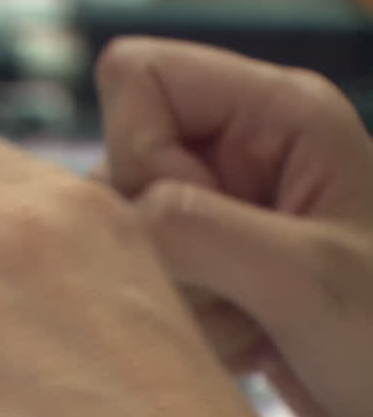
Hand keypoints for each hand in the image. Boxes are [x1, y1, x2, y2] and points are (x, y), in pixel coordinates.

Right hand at [95, 37, 372, 416]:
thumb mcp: (306, 280)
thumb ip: (196, 228)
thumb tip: (109, 218)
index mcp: (277, 114)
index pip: (136, 74)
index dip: (138, 149)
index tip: (188, 221)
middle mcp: (239, 149)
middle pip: (115, 158)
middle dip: (150, 239)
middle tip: (230, 288)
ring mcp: (218, 208)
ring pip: (114, 226)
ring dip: (167, 290)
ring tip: (246, 323)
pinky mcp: (203, 263)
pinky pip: (131, 273)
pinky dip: (175, 318)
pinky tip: (239, 342)